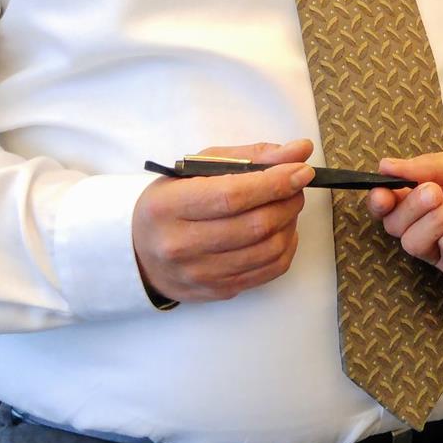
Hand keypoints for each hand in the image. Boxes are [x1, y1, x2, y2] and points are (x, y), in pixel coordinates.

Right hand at [132, 138, 315, 302]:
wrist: (140, 251)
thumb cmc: (173, 201)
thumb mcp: (200, 168)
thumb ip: (252, 157)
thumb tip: (300, 151)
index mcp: (169, 206)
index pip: (232, 196)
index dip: (274, 183)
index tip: (301, 171)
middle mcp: (180, 245)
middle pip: (255, 225)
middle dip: (288, 201)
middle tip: (295, 186)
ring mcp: (198, 274)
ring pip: (267, 250)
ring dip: (290, 224)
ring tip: (287, 206)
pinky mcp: (216, 291)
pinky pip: (268, 272)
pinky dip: (286, 248)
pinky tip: (281, 231)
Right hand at [368, 144, 442, 280]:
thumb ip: (429, 165)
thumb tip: (385, 166)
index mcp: (422, 197)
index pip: (386, 206)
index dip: (378, 201)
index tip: (383, 191)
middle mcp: (427, 226)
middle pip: (395, 226)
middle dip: (412, 206)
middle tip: (437, 190)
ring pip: (416, 243)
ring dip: (441, 218)